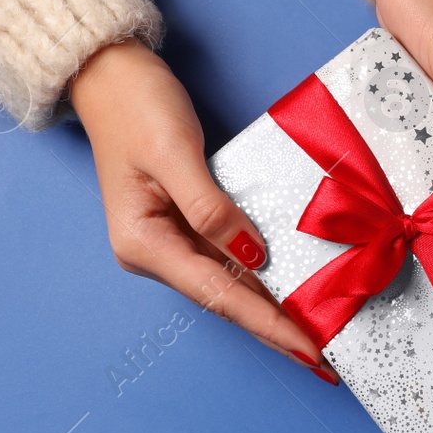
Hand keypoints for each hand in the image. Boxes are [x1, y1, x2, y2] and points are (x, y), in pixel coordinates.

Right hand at [70, 40, 339, 383]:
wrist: (108, 73)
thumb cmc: (136, 105)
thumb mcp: (175, 153)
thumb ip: (212, 209)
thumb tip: (252, 257)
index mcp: (144, 244)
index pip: (218, 295)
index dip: (267, 323)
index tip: (307, 348)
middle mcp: (154, 253)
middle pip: (225, 300)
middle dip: (274, 329)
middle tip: (324, 359)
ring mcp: (169, 240)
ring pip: (229, 285)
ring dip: (271, 310)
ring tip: (315, 335)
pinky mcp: (185, 223)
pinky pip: (229, 260)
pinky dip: (261, 280)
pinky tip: (290, 294)